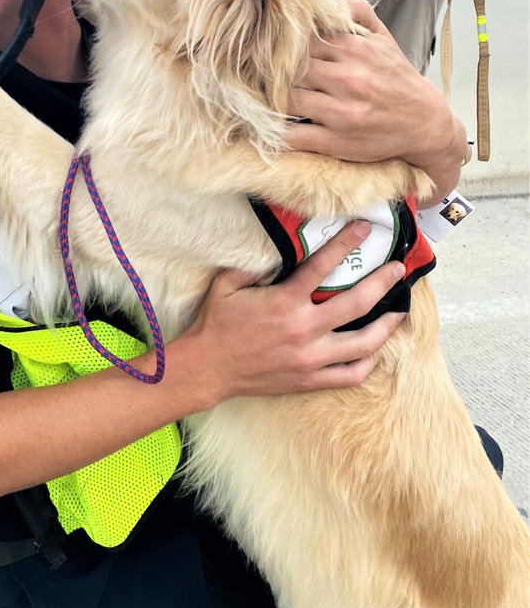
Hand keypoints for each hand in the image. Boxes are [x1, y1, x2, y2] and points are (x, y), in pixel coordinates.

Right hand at [186, 221, 405, 401]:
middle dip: (382, 282)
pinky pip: (350, 374)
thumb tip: (281, 249)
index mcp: (285, 302)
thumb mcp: (228, 284)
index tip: (365, 228)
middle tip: (398, 270)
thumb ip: (255, 265)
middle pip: (357, 303)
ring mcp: (310, 358)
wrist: (208, 368)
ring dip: (386, 326)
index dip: (346, 243)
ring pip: (363, 343)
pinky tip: (375, 351)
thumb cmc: (216, 323)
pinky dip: (367, 363)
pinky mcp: (310, 379)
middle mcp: (303, 330)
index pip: (323, 266)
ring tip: (399, 312)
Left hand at [284, 0, 451, 166]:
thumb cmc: (398, 80)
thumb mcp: (385, 41)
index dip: (286, 48)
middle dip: (278, 73)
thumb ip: (360, 15)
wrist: (425, 123)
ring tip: (270, 99)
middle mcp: (348, 80)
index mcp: (355, 51)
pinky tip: (274, 127)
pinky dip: (278, 132)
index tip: (277, 53)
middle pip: (292, 69)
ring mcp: (341, 113)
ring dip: (275, 100)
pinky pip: (294, 136)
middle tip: (269, 77)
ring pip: (287, 99)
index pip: (303, 42)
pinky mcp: (336, 141)